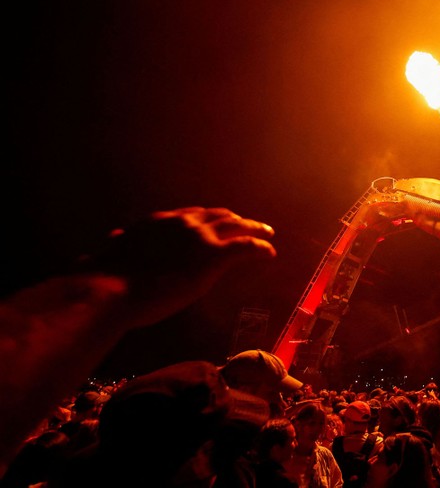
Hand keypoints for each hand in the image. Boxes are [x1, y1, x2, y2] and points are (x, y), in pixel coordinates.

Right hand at [76, 206, 275, 327]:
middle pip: (217, 215)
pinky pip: (246, 247)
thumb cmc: (101, 282)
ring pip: (237, 225)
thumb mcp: (104, 258)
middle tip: (246, 224)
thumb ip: (113, 247)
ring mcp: (199, 237)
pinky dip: (261, 248)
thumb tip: (104, 244)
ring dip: (254, 228)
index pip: (188, 215)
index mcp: (157, 223)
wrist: (107, 290)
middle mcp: (181, 223)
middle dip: (234, 219)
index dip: (205, 219)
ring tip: (267, 233)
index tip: (213, 223)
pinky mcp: (213, 255)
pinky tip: (270, 253)